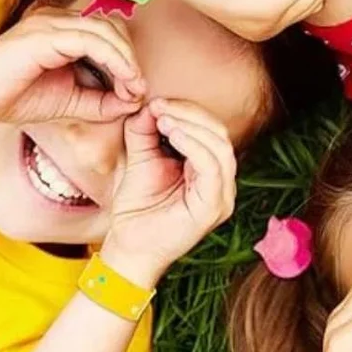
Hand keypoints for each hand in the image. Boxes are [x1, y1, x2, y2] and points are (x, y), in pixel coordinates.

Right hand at [0, 10, 144, 122]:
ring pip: (106, 30)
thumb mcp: (70, 102)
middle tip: (138, 88)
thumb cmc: (12, 97)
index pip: (110, 33)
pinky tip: (123, 79)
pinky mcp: (45, 34)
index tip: (136, 90)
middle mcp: (58, 19)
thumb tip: (135, 102)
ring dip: (127, 60)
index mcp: (63, 29)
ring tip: (134, 86)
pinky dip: (114, 60)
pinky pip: (91, 41)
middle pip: (113, 27)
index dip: (129, 59)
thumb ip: (102, 102)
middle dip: (132, 59)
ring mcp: (51, 23)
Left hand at [100, 100, 236, 286]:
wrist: (128, 249)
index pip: (210, 131)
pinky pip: (213, 168)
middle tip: (160, 106)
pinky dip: (194, 145)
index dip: (188, 111)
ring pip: (220, 147)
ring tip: (164, 119)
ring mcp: (222, 195)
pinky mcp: (214, 206)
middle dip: (190, 114)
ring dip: (192, 126)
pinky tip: (172, 134)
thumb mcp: (140, 160)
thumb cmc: (137, 210)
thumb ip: (145, 132)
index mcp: (209, 171)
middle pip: (219, 134)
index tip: (157, 102)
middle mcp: (222, 182)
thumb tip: (149, 105)